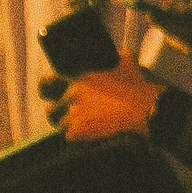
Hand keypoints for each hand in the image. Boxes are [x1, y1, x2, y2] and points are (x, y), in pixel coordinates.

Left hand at [47, 58, 164, 141]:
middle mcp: (72, 97)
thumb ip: (117, 57)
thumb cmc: (139, 85)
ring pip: (62, 126)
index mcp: (79, 80)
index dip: (45, 89)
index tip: (46, 92)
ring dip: (71, 127)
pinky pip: (71, 138)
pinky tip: (91, 136)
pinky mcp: (81, 133)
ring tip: (84, 128)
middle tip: (67, 116)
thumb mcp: (127, 62)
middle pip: (52, 111)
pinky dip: (79, 139)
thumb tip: (118, 53)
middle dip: (58, 114)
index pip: (46, 84)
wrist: (147, 109)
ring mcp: (75, 116)